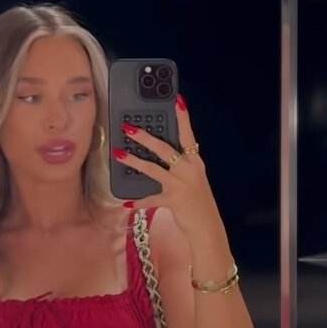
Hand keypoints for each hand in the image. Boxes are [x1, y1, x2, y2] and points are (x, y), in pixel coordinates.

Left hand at [112, 94, 221, 240]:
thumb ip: (180, 166)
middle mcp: (188, 170)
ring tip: (119, 154)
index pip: (188, 135)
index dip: (183, 118)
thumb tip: (159, 154)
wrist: (207, 227)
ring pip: (154, 169)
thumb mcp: (194, 179)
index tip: (177, 100)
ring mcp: (180, 185)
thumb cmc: (198, 202)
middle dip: (145, 137)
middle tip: (129, 128)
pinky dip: (139, 201)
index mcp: (195, 162)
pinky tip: (126, 202)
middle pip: (165, 149)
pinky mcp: (173, 200)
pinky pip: (151, 199)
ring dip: (135, 161)